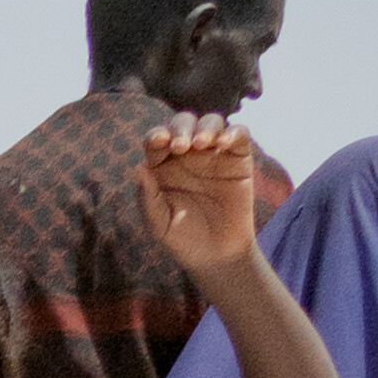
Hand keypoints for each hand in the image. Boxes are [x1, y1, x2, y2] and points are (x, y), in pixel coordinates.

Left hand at [137, 113, 260, 273]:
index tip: (158, 142)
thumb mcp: (159, 224)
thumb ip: (149, 199)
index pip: (156, 140)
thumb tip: (138, 169)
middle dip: (181, 128)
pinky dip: (233, 132)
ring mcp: (214, 153)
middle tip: (181, 146)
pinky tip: (223, 143)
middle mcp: (187, 154)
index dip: (156, 135)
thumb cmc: (183, 239)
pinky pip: (239, 134)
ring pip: (211, 122)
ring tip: (201, 143)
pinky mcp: (239, 158)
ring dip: (205, 127)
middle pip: (183, 124)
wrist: (217, 255)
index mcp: (162, 166)